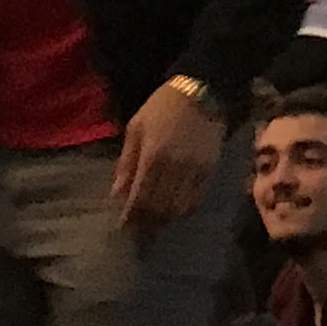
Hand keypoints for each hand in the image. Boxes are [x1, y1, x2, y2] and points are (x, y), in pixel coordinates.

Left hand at [109, 77, 223, 230]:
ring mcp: (194, 171)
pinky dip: (184, 209)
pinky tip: (175, 210)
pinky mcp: (209, 170)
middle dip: (147, 223)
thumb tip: (117, 193)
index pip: (140, 197)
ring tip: (155, 223)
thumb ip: (127, 162)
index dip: (131, 216)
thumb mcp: (136, 128)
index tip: (124, 227)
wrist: (200, 93)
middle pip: (158, 207)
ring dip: (165, 219)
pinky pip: (196, 199)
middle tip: (138, 232)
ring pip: (178, 207)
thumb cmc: (161, 108)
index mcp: (152, 157)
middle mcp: (173, 168)